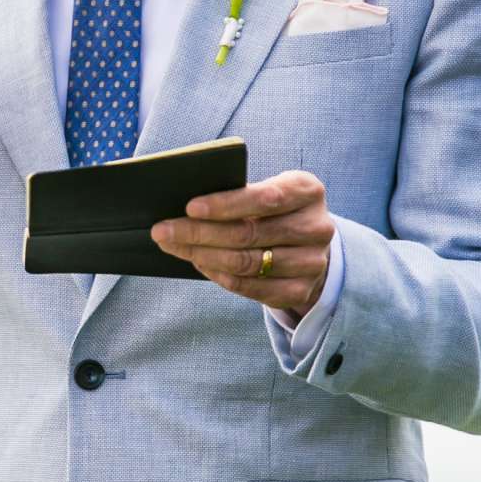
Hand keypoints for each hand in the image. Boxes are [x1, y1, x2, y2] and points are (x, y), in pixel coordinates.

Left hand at [151, 170, 334, 317]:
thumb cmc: (276, 211)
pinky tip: (198, 263)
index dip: (225, 204)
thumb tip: (185, 207)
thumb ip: (239, 194)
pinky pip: (250, 287)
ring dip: (202, 255)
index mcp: (308, 191)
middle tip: (163, 230)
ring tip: (173, 246)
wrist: (309, 246)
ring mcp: (312, 262)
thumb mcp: (268, 191)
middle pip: (249, 234)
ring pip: (246, 262)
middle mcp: (316, 227)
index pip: (264, 198)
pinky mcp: (300, 290)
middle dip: (199, 232)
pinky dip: (218, 275)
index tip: (189, 207)